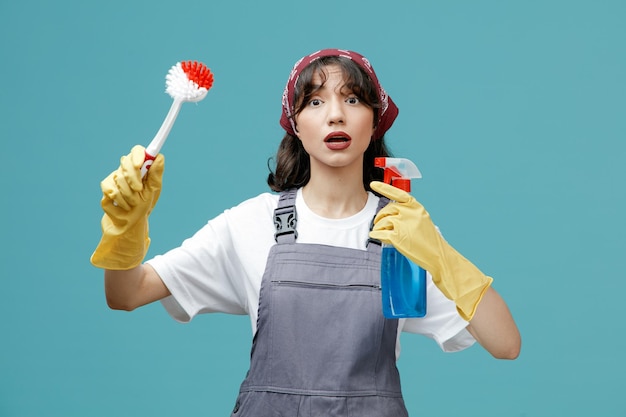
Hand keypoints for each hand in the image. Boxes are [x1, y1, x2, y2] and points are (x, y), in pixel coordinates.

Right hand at [91, 146, 163, 269]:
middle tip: (138, 190)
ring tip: (133, 204)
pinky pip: (110, 189)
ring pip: (118, 177)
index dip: (137, 155)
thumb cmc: (143, 206)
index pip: (137, 151)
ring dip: (128, 194)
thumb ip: (155, 174)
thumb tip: (159, 157)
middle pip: (126, 162)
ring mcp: (115, 177)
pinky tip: (122, 206)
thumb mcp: (153, 191)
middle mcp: (126, 169)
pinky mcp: (106, 187)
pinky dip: (119, 200)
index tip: (140, 164)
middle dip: (133, 177)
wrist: (129, 224)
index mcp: (140, 167)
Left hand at [369, 181, 491, 320]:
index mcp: (417, 208)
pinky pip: (379, 233)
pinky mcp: (397, 237)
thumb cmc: (430, 241)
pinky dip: (375, 235)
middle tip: (379, 224)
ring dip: (378, 228)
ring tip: (382, 234)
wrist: (438, 256)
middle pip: (387, 210)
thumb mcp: (422, 221)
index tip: (373, 184)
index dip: (384, 188)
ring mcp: (403, 225)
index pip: (398, 194)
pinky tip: (377, 237)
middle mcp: (410, 214)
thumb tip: (391, 213)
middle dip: (380, 217)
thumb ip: (408, 214)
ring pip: (382, 222)